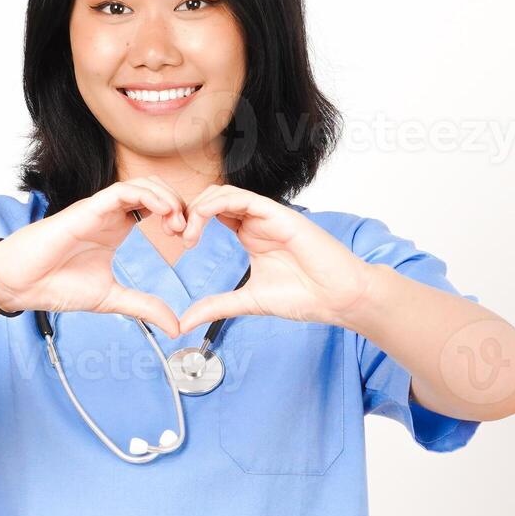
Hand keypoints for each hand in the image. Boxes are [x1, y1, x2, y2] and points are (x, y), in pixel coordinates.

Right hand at [0, 178, 187, 336]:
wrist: (20, 284)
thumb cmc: (56, 285)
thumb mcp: (111, 299)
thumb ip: (143, 307)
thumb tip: (175, 326)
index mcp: (117, 229)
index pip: (156, 209)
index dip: (178, 218)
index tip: (188, 241)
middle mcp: (110, 215)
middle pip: (154, 192)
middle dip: (178, 205)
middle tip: (187, 231)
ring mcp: (99, 209)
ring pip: (141, 185)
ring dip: (166, 198)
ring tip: (177, 222)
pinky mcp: (87, 209)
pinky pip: (122, 190)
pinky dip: (147, 196)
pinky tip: (162, 213)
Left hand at [175, 184, 374, 334]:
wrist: (339, 297)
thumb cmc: (305, 296)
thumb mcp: (248, 302)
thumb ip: (216, 307)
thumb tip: (184, 322)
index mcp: (250, 235)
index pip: (212, 214)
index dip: (189, 221)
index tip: (175, 242)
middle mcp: (257, 221)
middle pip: (212, 199)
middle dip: (187, 211)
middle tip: (175, 235)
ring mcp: (267, 215)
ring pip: (223, 193)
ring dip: (198, 207)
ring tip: (187, 233)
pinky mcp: (278, 213)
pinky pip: (242, 197)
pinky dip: (216, 203)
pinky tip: (202, 221)